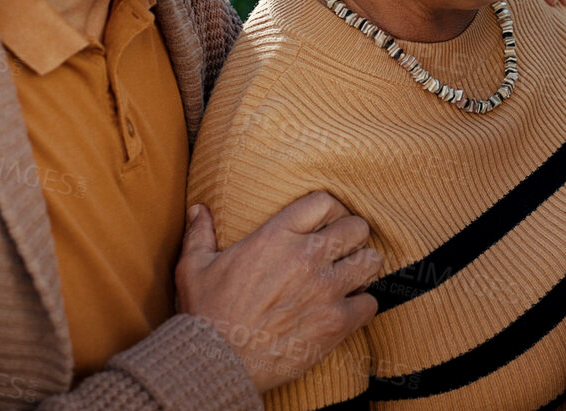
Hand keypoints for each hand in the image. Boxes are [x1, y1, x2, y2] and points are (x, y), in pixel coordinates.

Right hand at [176, 192, 384, 391]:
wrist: (217, 363)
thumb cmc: (205, 314)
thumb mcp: (194, 267)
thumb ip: (200, 234)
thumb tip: (198, 209)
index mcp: (275, 236)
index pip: (324, 202)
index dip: (330, 211)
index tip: (326, 224)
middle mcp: (306, 256)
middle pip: (356, 227)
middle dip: (351, 237)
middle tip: (341, 251)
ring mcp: (325, 289)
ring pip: (371, 261)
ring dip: (361, 268)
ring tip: (348, 277)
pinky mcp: (336, 321)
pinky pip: (370, 303)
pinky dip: (361, 306)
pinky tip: (346, 309)